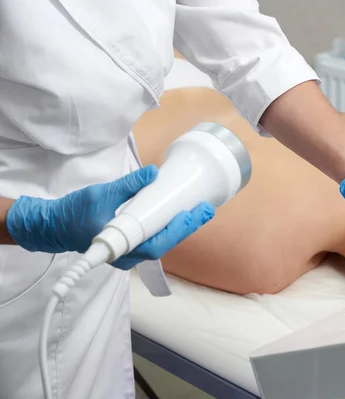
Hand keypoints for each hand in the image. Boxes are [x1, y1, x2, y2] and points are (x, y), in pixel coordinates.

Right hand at [6, 166, 214, 269]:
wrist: (55, 227)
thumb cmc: (75, 212)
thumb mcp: (101, 194)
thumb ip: (129, 185)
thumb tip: (154, 173)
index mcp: (119, 246)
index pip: (155, 243)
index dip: (176, 231)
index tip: (191, 214)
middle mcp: (128, 256)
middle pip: (164, 244)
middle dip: (187, 227)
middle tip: (206, 209)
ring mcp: (130, 254)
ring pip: (161, 243)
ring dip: (180, 227)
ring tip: (199, 211)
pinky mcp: (130, 247)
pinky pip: (154, 239)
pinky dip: (169, 227)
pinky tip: (181, 215)